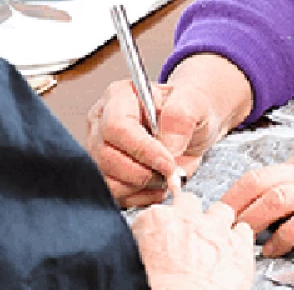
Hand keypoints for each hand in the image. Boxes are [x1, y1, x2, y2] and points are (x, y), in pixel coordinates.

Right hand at [86, 54, 252, 207]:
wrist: (191, 127)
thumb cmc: (189, 110)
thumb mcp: (194, 104)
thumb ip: (180, 118)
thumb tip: (168, 147)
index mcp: (119, 97)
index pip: (117, 127)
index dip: (142, 150)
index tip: (168, 162)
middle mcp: (101, 123)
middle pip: (107, 157)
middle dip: (144, 172)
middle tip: (171, 171)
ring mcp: (99, 151)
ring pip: (108, 181)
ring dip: (142, 187)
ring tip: (165, 177)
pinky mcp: (105, 174)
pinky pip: (115, 196)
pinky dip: (140, 197)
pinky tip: (158, 186)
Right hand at [131, 194, 253, 289]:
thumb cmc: (158, 288)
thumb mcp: (136, 262)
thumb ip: (144, 247)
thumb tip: (147, 253)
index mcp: (155, 222)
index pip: (156, 212)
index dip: (161, 227)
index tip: (162, 237)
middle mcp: (187, 219)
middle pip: (189, 202)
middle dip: (190, 215)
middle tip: (188, 237)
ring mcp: (216, 229)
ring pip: (220, 211)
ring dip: (217, 223)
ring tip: (212, 243)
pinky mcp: (239, 245)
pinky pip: (244, 231)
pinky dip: (239, 240)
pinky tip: (232, 253)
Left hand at [221, 130, 293, 256]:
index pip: (261, 173)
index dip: (236, 196)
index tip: (223, 215)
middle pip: (256, 181)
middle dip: (230, 208)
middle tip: (214, 230)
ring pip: (273, 198)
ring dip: (250, 223)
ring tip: (238, 244)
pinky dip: (283, 238)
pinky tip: (275, 251)